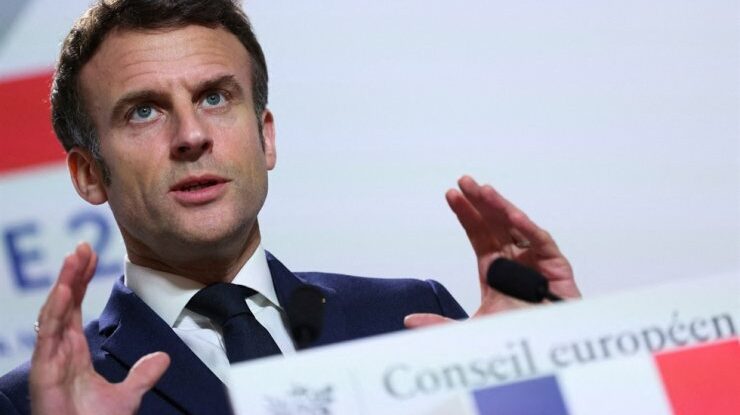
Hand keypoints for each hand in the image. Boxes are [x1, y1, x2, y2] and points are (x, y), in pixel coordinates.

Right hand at [30, 242, 169, 414]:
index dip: (80, 281)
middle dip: (71, 274)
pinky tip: (63, 290)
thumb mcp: (127, 396)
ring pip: (54, 313)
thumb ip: (143, 375)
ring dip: (63, 284)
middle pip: (63, 303)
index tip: (90, 256)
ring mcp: (49, 360)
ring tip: (74, 258)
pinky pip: (48, 336)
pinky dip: (55, 311)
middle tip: (83, 247)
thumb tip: (163, 358)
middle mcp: (59, 351)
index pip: (74, 307)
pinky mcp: (44, 371)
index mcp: (73, 352)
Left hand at [405, 176, 580, 327]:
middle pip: (494, 223)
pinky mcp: (557, 266)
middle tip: (464, 181)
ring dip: (501, 207)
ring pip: (516, 226)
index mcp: (494, 268)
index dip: (465, 214)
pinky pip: (541, 242)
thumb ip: (441, 324)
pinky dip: (528, 228)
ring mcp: (535, 259)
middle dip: (479, 201)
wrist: (546, 349)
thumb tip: (409, 320)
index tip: (451, 195)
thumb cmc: (517, 335)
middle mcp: (514, 258)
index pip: (477, 234)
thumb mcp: (472, 329)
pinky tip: (512, 216)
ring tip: (483, 191)